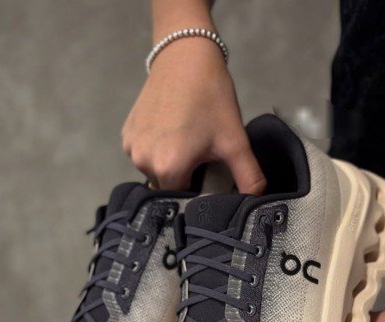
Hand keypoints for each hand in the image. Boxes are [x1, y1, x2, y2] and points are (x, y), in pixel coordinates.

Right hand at [122, 38, 265, 193]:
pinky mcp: (126, 134)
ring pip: (155, 172)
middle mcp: (143, 161)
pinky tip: (171, 131)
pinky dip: (156, 150)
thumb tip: (257, 202)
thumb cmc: (211, 98)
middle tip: (199, 153)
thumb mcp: (235, 142)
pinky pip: (143, 155)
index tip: (208, 172)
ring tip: (186, 140)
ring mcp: (131, 147)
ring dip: (169, 164)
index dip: (198, 190)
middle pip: (167, 187)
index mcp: (168, 167)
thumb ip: (249, 178)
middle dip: (184, 177)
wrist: (185, 56)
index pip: (183, 199)